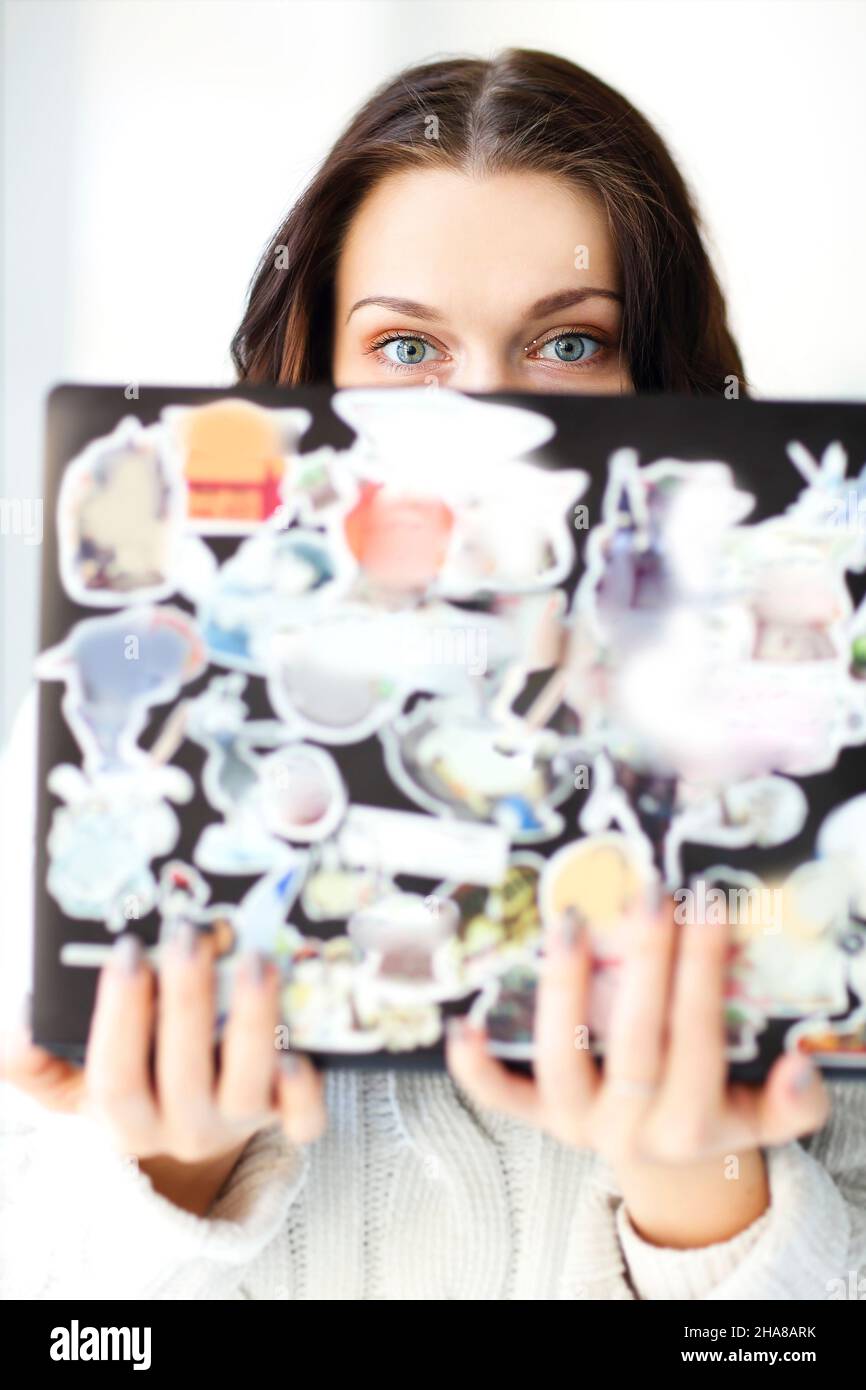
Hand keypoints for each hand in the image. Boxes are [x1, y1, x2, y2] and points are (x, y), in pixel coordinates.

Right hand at [1, 929, 324, 1210]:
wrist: (193, 1129)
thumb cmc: (135, 1079)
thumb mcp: (75, 1080)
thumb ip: (35, 1062)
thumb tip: (15, 1024)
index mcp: (126, 1120)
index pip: (116, 1078)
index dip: (120, 1018)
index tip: (126, 953)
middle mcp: (183, 1128)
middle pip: (184, 1074)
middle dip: (187, 1001)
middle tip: (190, 935)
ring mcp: (239, 1124)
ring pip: (248, 1085)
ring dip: (252, 1020)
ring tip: (255, 958)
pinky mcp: (287, 1120)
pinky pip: (304, 1120)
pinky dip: (304, 1090)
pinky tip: (300, 1049)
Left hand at [447, 899, 829, 1247]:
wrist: (668, 1163)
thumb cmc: (717, 1112)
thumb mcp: (764, 1116)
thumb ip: (791, 1101)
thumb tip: (800, 1064)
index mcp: (693, 1125)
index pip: (698, 1035)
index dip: (703, 970)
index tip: (708, 905)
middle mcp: (630, 1129)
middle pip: (637, 1038)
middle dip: (646, 960)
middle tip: (651, 893)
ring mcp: (576, 1124)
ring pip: (564, 1057)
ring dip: (566, 988)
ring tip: (573, 921)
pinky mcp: (537, 1118)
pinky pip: (501, 1098)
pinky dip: (479, 1067)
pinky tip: (467, 1022)